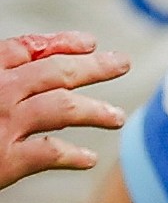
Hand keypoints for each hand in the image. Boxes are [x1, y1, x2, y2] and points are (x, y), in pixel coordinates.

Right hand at [0, 36, 126, 198]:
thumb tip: (22, 68)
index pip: (25, 49)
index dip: (61, 43)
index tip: (89, 42)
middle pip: (54, 72)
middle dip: (93, 66)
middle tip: (121, 63)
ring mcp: (1, 123)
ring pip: (62, 108)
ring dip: (95, 110)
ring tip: (117, 117)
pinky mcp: (4, 159)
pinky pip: (50, 153)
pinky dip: (72, 155)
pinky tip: (88, 159)